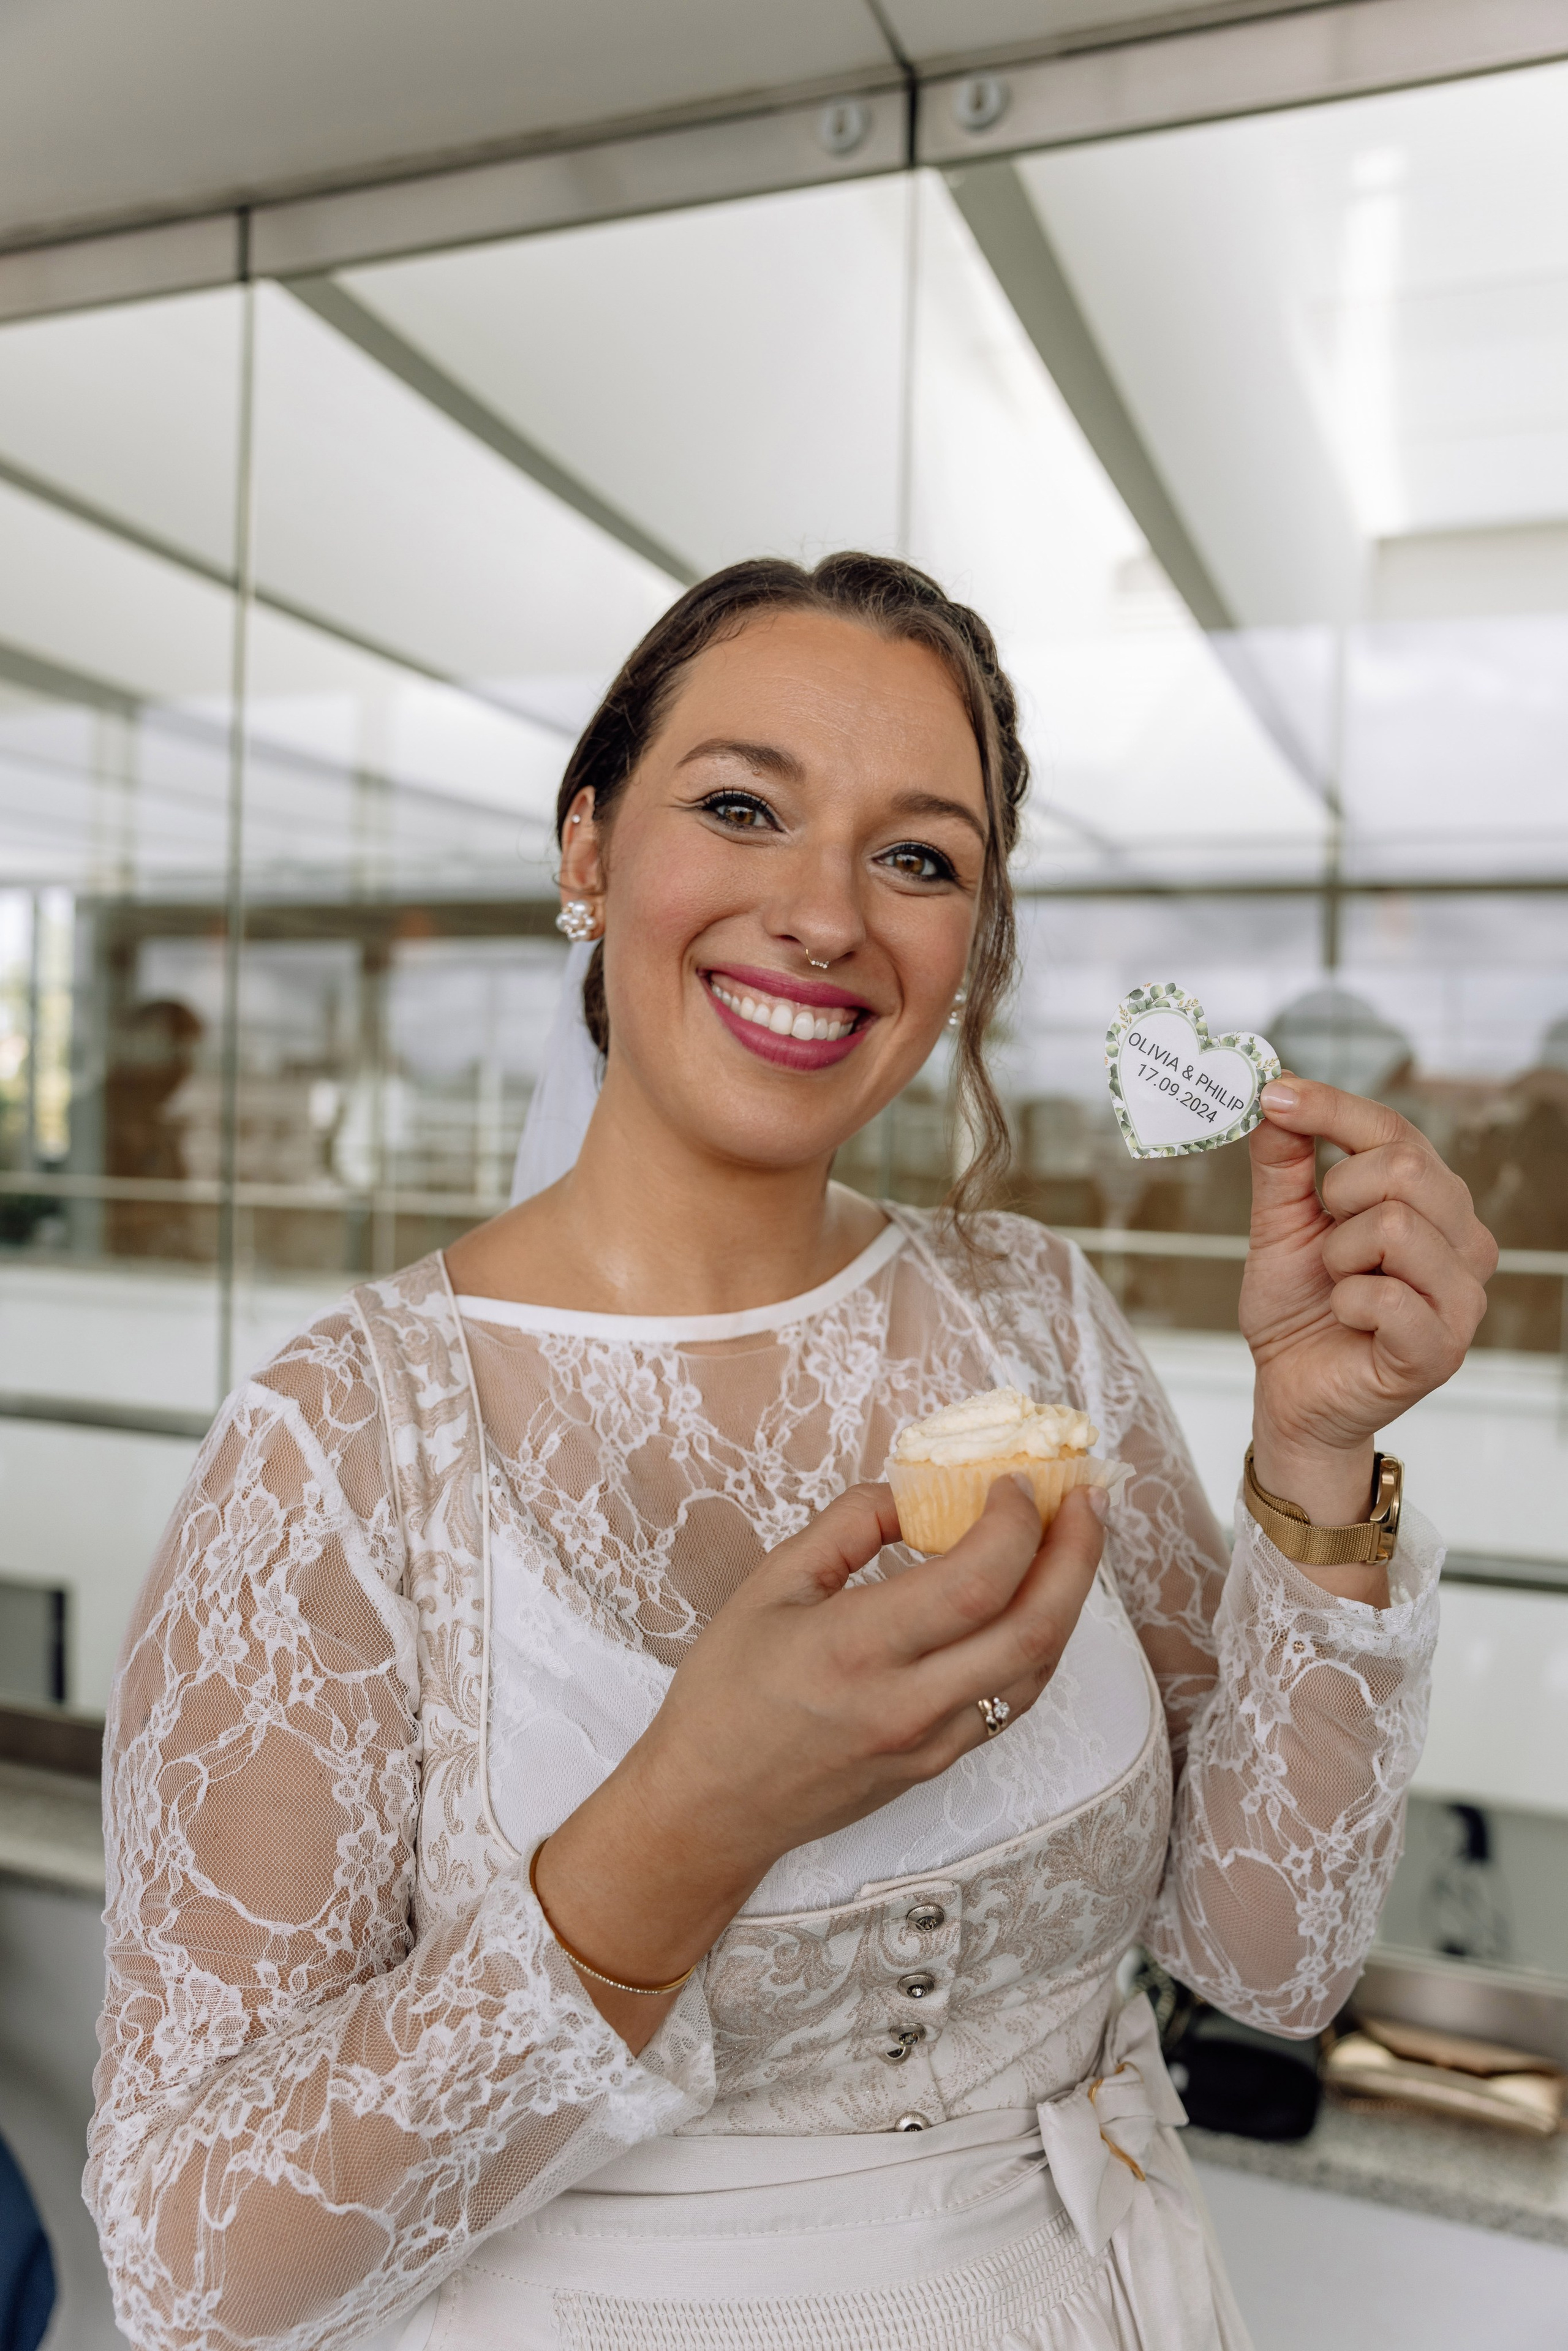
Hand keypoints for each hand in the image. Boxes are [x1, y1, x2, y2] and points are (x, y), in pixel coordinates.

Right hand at [534, 1477, 1105, 2046]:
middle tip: (1087, 1499)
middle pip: (1033, 1628)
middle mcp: (907, 1703)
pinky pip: (1011, 1700)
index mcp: (857, 1649)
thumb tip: (913, 1493)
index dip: (1015, 1523)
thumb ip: (846, 1527)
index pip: (975, 1581)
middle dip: (1077, 1556)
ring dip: (1069, 1600)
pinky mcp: (937, 1764)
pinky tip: (1035, 1601)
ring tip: (1073, 1542)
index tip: (1014, 1482)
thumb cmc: (727, 1690)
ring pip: (1036, 1670)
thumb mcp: (769, 1585)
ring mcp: (931, 1742)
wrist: (711, 1806)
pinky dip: (1037, 1644)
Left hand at [1241, 1075, 1496, 1557]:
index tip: (1273, 1094)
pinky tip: (1348, 1319)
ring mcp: (1460, 1296)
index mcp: (1431, 1200)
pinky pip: (1387, 1295)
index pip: (1394, 1130)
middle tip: (1325, 1240)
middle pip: (1404, 1169)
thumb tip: (1279, 1092)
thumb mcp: (1280, 1225)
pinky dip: (1347, 1303)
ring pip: (1396, 1227)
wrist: (1291, 1392)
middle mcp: (1462, 1240)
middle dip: (1337, 1195)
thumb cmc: (1298, 1309)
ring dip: (1338, 1257)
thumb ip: (1283, 1163)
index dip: (1332, 1106)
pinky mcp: (1442, 1347)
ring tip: (1338, 1285)